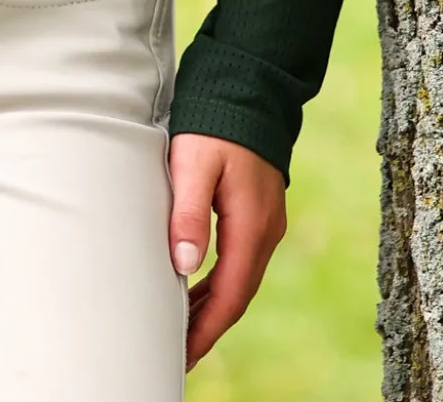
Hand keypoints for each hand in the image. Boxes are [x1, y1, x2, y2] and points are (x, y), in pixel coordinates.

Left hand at [167, 131, 286, 370]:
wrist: (250, 85)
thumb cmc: (216, 121)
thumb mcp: (193, 163)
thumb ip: (189, 213)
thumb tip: (184, 266)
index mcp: (251, 226)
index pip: (230, 296)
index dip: (206, 331)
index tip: (182, 357)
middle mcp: (266, 230)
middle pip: (237, 295)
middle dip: (208, 328)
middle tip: (176, 354)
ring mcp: (266, 222)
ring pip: (240, 279)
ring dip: (213, 307)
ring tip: (181, 330)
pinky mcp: (258, 211)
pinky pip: (240, 261)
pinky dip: (220, 282)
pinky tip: (198, 289)